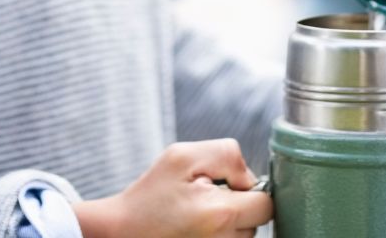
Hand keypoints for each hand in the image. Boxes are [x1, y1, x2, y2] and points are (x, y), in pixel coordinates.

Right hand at [74, 139, 271, 237]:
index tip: (229, 187)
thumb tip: (250, 181)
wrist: (119, 233)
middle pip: (257, 223)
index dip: (252, 190)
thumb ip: (228, 155)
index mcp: (221, 214)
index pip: (266, 204)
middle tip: (206, 201)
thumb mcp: (185, 156)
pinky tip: (196, 231)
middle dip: (240, 208)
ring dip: (229, 226)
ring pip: (243, 237)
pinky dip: (220, 236)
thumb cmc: (150, 194)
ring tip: (197, 218)